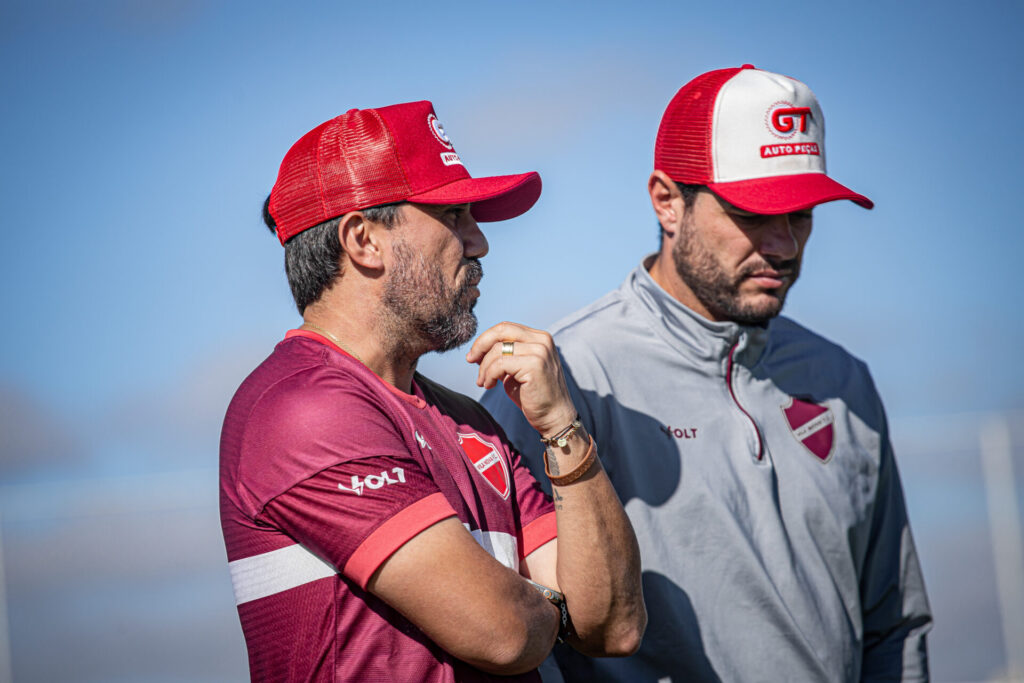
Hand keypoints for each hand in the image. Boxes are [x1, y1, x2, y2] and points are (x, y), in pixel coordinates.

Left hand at [466, 322, 575, 437]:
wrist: (554, 417)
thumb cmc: (534, 396)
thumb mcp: (517, 369)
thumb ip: (504, 356)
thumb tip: (477, 350)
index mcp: (540, 338)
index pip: (506, 327)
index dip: (486, 339)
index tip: (474, 355)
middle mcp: (542, 340)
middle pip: (501, 330)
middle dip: (480, 344)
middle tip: (470, 360)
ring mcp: (540, 352)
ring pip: (498, 349)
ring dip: (484, 367)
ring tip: (483, 382)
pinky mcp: (534, 365)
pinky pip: (500, 364)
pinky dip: (489, 375)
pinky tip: (489, 385)